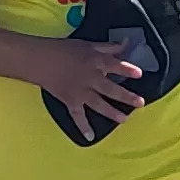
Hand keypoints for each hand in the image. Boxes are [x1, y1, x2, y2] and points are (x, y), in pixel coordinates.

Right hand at [30, 35, 148, 126]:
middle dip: (125, 96)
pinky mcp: (70, 101)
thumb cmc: (64, 49)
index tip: (139, 74)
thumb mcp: (88, 44)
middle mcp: (90, 78)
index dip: (127, 69)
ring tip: (124, 119)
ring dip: (111, 112)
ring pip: (98, 104)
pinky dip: (83, 126)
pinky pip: (77, 115)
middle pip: (110, 88)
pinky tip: (90, 136)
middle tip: (140, 103)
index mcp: (95, 61)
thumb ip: (108, 47)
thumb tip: (126, 43)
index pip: (114, 65)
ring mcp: (80, 91)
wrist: (40, 60)